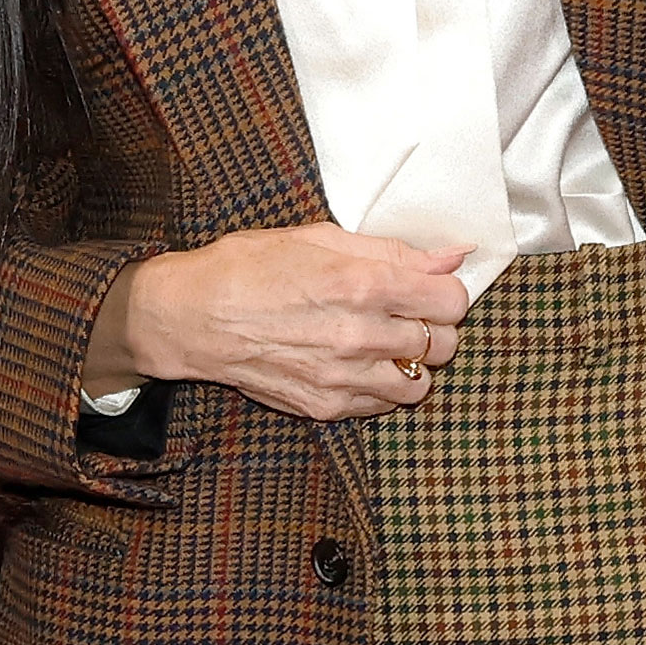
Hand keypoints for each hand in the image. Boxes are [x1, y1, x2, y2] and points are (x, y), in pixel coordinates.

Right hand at [94, 224, 469, 420]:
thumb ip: (393, 251)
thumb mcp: (321, 238)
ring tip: (384, 344)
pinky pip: (382, 406)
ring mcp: (344, 377)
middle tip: (407, 315)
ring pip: (419, 384)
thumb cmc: (250, 266)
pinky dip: (381, 388)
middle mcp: (360, 335)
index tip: (429, 288)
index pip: (451, 301)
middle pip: (443, 344)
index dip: (445, 292)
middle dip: (433, 327)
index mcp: (363, 284)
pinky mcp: (326, 405)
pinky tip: (358, 365)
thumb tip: (452, 256)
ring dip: (411, 364)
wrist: (193, 316)